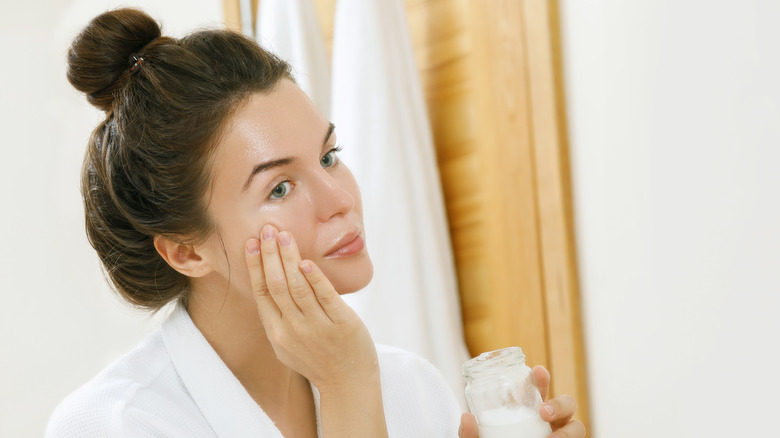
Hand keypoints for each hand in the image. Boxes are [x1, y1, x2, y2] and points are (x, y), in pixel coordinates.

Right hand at [244, 225, 377, 390]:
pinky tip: (306, 262)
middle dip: (269, 254)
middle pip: (276, 285)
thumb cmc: (318, 360)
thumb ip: (277, 319)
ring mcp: (318, 328)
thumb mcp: (287, 345)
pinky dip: (314, 279)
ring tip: (284, 236)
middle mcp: (293, 330)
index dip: (254, 266)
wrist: (348, 385)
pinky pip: (325, 297)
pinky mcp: (342, 324)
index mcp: (277, 334)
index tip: (250, 243)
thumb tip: (268, 285)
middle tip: (266, 229)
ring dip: (289, 259)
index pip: (261, 293)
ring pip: (297, 287)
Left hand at [458, 366, 585, 437]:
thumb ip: (470, 433)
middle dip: (559, 404)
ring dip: (568, 431)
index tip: (537, 371)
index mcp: (532, 410)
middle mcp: (552, 421)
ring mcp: (561, 434)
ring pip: (577, 427)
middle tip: (543, 412)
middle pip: (567, 404)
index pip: (540, 388)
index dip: (541, 378)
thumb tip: (466, 418)